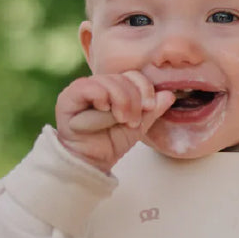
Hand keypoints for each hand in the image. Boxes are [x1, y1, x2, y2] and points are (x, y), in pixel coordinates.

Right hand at [55, 71, 174, 171]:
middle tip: (132, 120)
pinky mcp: (69, 97)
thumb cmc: (110, 143)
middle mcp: (99, 85)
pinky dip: (101, 96)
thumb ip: (151, 110)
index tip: (149, 107)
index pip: (133, 76)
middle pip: (123, 78)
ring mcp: (83, 89)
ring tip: (120, 120)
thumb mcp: (137, 126)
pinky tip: (104, 108)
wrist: (92, 162)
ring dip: (120, 101)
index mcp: (115, 88)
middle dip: (134, 100)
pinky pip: (88, 86)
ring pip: (109, 81)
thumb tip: (169, 94)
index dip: (145, 88)